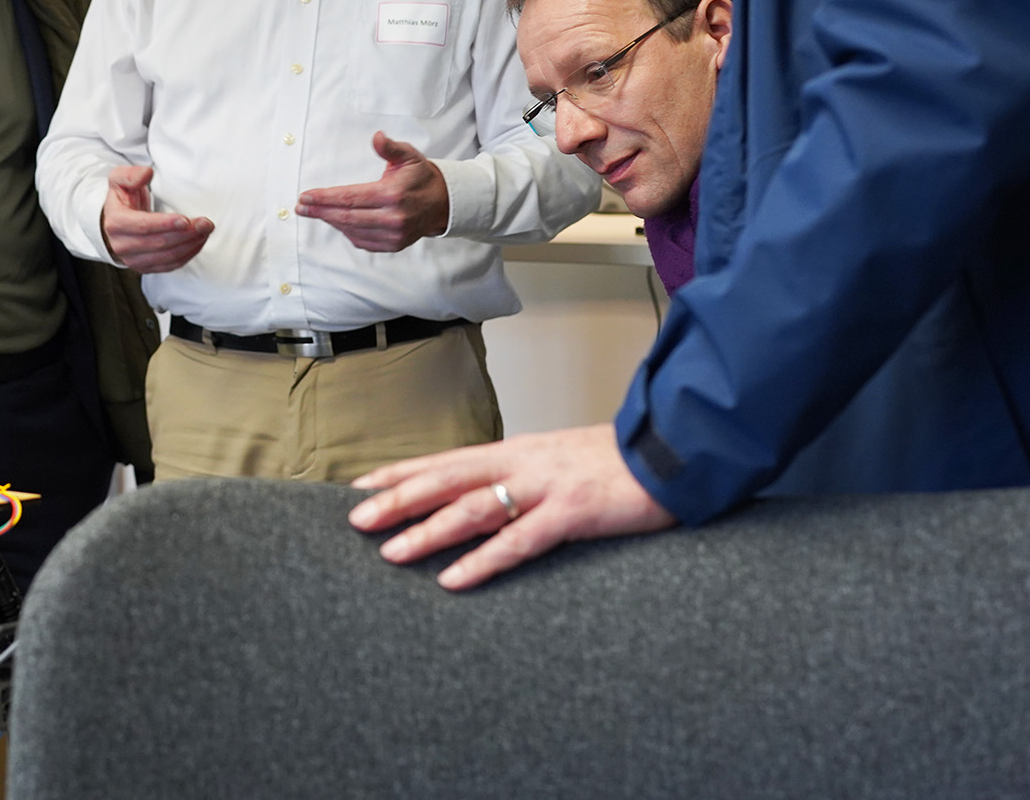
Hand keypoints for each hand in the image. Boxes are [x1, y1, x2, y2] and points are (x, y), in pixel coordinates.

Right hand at [99, 164, 213, 273]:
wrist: (116, 222)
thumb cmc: (122, 198)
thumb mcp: (119, 180)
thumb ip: (130, 174)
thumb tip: (147, 173)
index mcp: (115, 223)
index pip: (142, 226)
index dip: (165, 224)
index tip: (186, 219)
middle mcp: (122, 245)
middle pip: (159, 243)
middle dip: (185, 234)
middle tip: (205, 223)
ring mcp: (133, 260)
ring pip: (167, 257)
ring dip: (190, 245)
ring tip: (206, 231)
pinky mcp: (145, 268)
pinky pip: (171, 265)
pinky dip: (188, 254)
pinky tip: (198, 242)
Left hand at [295, 131, 449, 251]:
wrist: (443, 203)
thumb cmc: (421, 176)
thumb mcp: (409, 156)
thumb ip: (390, 148)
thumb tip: (377, 137)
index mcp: (393, 195)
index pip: (350, 198)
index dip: (325, 198)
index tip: (305, 196)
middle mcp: (393, 218)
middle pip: (346, 217)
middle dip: (320, 212)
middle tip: (301, 207)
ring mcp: (393, 236)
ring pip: (352, 230)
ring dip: (330, 221)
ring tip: (315, 212)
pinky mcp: (393, 246)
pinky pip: (361, 241)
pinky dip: (346, 231)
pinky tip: (336, 220)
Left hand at [347, 423, 675, 589]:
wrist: (674, 451)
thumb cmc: (617, 463)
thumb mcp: (559, 461)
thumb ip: (523, 476)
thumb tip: (486, 493)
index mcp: (517, 451)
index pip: (447, 460)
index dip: (403, 473)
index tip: (362, 487)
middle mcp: (522, 463)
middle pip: (447, 480)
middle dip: (398, 499)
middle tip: (355, 519)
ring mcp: (545, 486)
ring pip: (473, 509)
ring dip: (428, 530)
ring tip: (391, 551)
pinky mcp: (572, 512)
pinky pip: (518, 541)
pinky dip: (483, 561)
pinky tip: (454, 579)